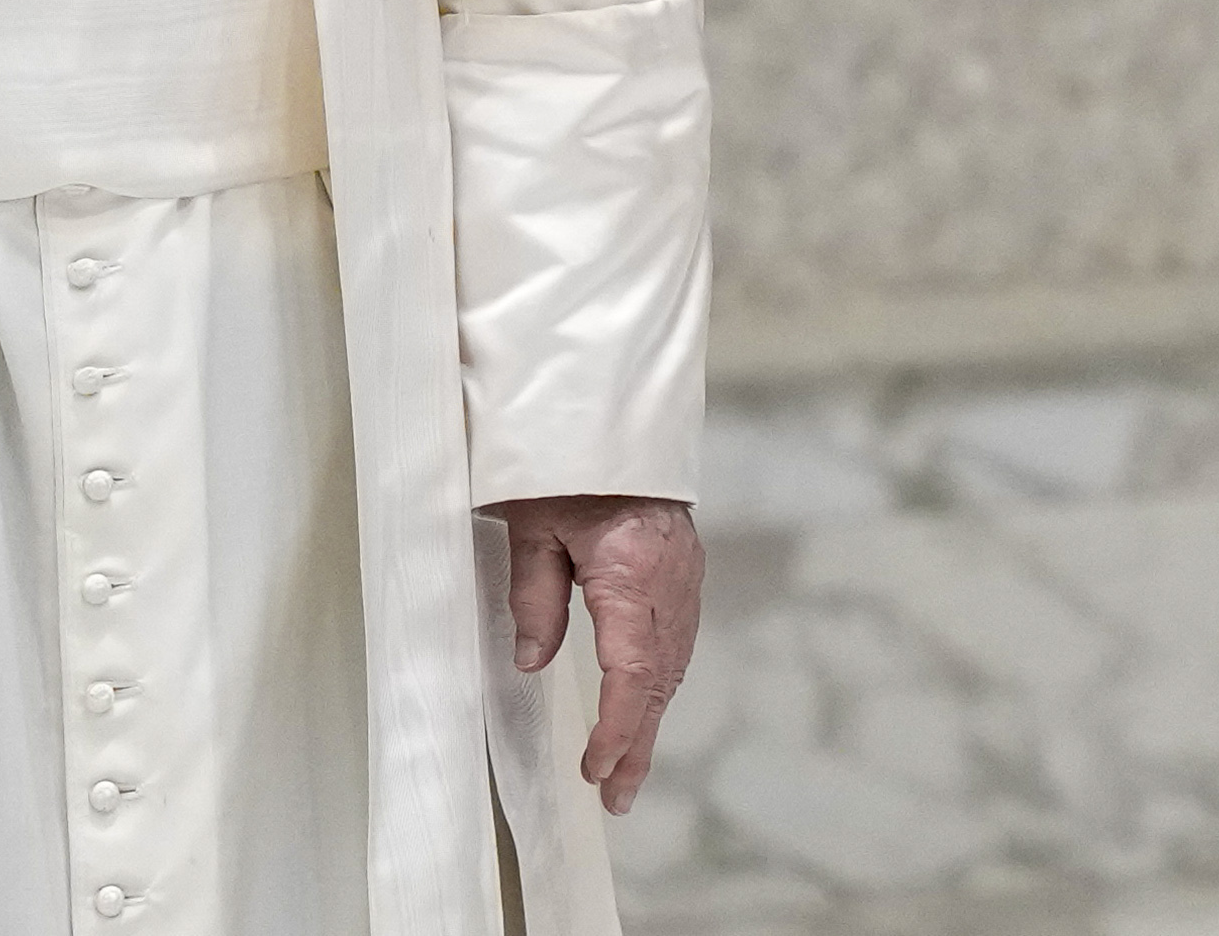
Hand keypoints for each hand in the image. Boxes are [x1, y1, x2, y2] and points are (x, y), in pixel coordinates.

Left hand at [488, 493, 701, 813]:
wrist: (616, 421)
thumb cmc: (567, 465)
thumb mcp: (532, 526)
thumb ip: (534, 597)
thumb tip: (532, 664)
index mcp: (631, 572)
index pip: (632, 671)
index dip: (617, 729)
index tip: (595, 768)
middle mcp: (669, 583)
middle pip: (659, 682)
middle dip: (637, 745)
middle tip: (613, 798)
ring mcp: (685, 579)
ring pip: (673, 667)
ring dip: (649, 721)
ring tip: (624, 772)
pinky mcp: (686, 573)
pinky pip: (677, 643)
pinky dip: (659, 686)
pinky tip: (642, 710)